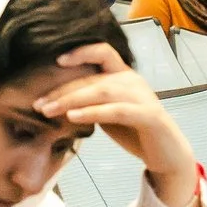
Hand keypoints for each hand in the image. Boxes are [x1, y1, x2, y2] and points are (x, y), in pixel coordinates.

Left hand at [36, 44, 197, 206]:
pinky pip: (116, 111)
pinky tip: (74, 117)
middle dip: (63, 90)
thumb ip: (90, 103)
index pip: (102, 53)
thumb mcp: (108, 113)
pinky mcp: (149, 116)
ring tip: (49, 110)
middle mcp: (133, 81)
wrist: (168, 154)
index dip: (80, 53)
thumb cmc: (135, 131)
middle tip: (39, 103)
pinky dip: (92, 112)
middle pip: (93, 78)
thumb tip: (56, 101)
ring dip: (71, 100)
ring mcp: (142, 97)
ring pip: (102, 91)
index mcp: (124, 75)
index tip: (57, 62)